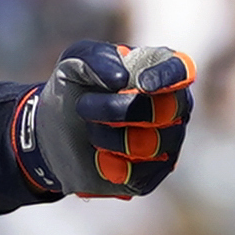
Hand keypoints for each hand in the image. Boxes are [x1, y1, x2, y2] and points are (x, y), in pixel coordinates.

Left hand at [15, 42, 199, 198]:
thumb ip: (97, 58)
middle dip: (116, 109)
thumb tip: (121, 79)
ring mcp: (166, 144)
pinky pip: (137, 174)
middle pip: (164, 110)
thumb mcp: (76, 61)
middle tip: (83, 106)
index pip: (181, 71)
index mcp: (162, 73)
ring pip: (148, 144)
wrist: (53, 130)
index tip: (142, 84)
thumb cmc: (75, 87)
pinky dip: (108, 163)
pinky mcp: (149, 176)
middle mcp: (174, 108)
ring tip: (88, 129)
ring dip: (107, 136)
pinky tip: (96, 155)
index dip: (166, 78)